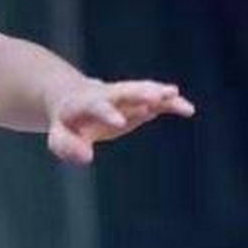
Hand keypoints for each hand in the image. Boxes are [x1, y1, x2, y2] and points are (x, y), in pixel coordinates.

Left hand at [46, 79, 194, 164]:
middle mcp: (106, 95)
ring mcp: (124, 96)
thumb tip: (86, 157)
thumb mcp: (59, 139)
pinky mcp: (138, 101)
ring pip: (142, 90)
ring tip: (175, 96)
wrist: (74, 100)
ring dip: (158, 93)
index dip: (107, 114)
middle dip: (139, 93)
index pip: (96, 107)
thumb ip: (68, 147)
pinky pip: (156, 100)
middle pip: (123, 91)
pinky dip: (170, 103)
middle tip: (157, 97)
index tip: (119, 122)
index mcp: (84, 104)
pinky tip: (187, 109)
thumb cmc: (67, 125)